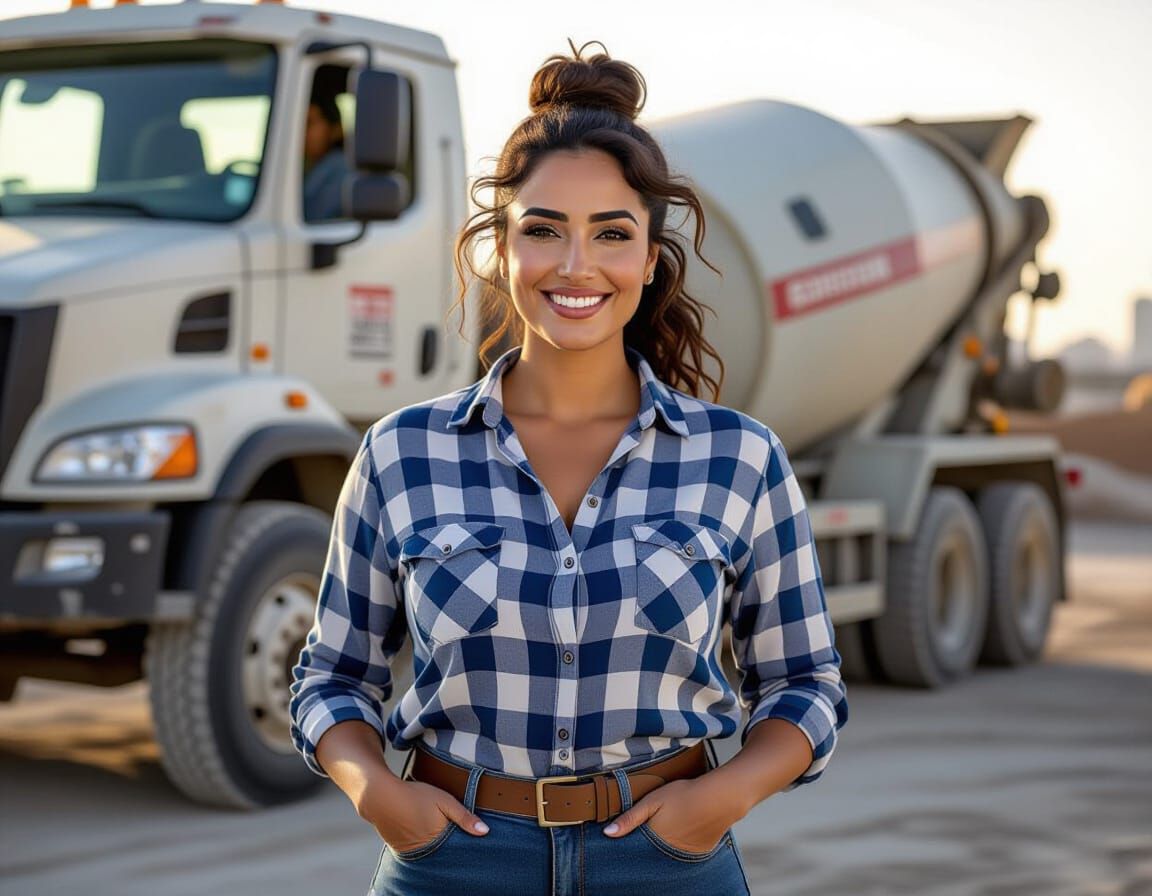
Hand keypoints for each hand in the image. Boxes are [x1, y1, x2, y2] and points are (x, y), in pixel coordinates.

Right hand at [357, 775, 488, 853]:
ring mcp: (412, 851)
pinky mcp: (401, 849)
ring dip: (436, 844)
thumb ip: (464, 816)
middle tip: (452, 831)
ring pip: (431, 851)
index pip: (457, 848)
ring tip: (435, 829)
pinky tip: (423, 831)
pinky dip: (423, 843)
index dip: (464, 842)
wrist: (380, 797)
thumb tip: (485, 831)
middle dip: (451, 845)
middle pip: (444, 851)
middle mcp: (425, 850)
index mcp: (439, 840)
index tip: (471, 838)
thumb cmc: (415, 796)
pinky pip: (418, 849)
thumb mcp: (444, 801)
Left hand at [602, 777, 737, 853]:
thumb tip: (607, 833)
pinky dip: (679, 846)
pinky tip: (682, 830)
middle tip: (653, 826)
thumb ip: (630, 818)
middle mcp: (667, 852)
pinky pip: (682, 853)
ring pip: (666, 854)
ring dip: (663, 846)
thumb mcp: (652, 800)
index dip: (631, 841)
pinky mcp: (697, 853)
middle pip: (650, 853)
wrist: (720, 798)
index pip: (636, 848)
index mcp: (654, 839)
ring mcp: (684, 855)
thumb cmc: (684, 795)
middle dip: (646, 845)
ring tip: (670, 826)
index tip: (628, 835)